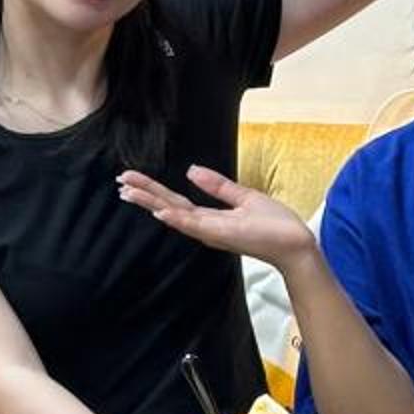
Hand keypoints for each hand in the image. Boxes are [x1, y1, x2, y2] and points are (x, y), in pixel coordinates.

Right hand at [119, 165, 317, 265]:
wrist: (294, 243)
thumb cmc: (274, 224)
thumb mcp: (243, 197)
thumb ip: (217, 186)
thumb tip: (191, 170)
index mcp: (210, 217)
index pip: (175, 201)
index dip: (153, 190)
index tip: (131, 178)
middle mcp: (205, 227)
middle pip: (168, 207)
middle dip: (144, 194)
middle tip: (119, 181)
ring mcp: (212, 232)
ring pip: (175, 215)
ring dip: (151, 203)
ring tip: (128, 191)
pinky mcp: (222, 234)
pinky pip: (195, 225)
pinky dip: (177, 219)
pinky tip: (159, 211)